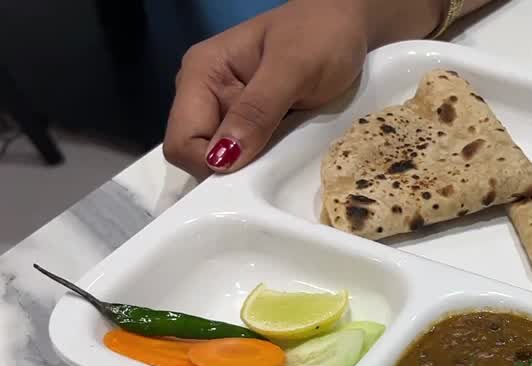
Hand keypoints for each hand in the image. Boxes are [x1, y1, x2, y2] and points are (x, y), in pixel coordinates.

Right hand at [163, 0, 372, 177]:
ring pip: (225, 159)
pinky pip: (249, 153)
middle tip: (275, 159)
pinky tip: (288, 147)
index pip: (181, 141)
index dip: (210, 165)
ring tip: (286, 149)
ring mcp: (227, 108)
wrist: (346, 23)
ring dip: (252, 166)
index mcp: (201, 74)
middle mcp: (205, 94)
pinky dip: (266, 159)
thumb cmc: (321, 34)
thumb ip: (257, 110)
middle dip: (232, 168)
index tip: (251, 172)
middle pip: (198, 154)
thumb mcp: (294, 68)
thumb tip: (221, 159)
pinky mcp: (251, 121)